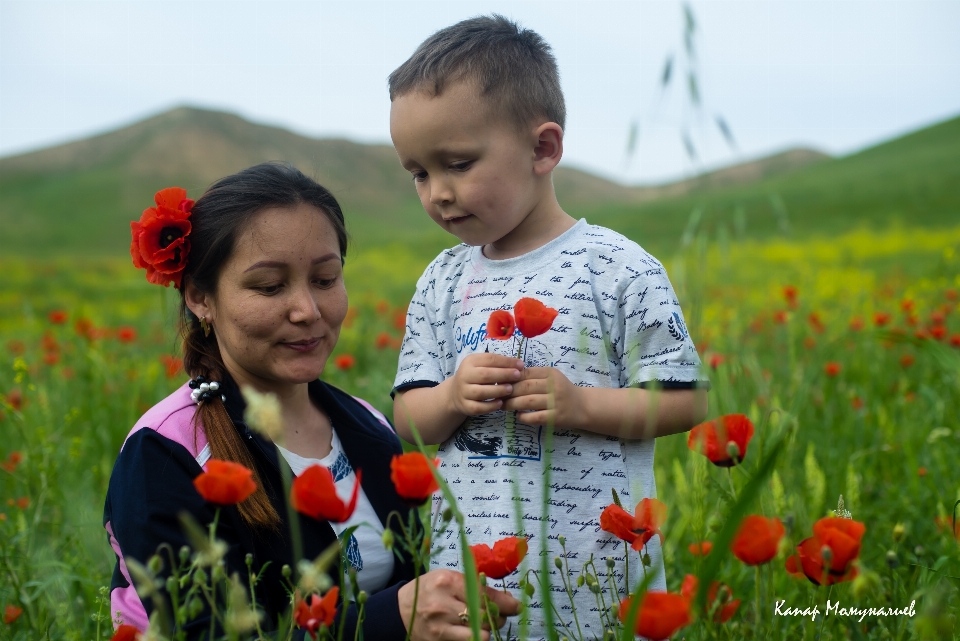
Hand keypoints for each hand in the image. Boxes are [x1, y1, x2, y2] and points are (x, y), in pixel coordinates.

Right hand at [397, 569, 521, 640]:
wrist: (399, 611)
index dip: (506, 602)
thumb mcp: (448, 578)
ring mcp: (441, 625)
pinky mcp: (439, 640)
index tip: (516, 607)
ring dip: (488, 629)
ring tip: (486, 624)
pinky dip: (477, 637)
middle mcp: (444, 603)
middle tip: (498, 615)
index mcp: (448, 581)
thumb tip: (505, 598)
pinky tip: (475, 632)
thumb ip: (473, 584)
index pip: (485, 594)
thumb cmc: (429, 590)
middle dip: (497, 616)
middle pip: (485, 614)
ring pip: (480, 632)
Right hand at [445, 353, 523, 416]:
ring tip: (510, 389)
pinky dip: (491, 406)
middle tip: (517, 376)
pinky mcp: (465, 406)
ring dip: (498, 390)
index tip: (521, 365)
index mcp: (470, 362)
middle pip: (485, 375)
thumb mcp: (482, 365)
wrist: (456, 392)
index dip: (506, 362)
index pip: (489, 359)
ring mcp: (463, 392)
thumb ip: (497, 363)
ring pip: (481, 392)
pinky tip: (501, 402)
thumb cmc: (475, 376)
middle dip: (503, 375)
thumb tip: (519, 365)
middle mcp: (464, 376)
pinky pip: (479, 407)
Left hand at [502, 367, 583, 427]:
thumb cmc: (562, 390)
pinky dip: (524, 417)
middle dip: (508, 392)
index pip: (525, 373)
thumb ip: (532, 376)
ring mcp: (556, 402)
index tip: (499, 383)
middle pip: (525, 387)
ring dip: (512, 404)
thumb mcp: (550, 378)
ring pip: (528, 401)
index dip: (510, 378)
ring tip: (504, 406)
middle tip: (498, 396)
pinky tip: (518, 416)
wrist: (583, 407)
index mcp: (550, 373)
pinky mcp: (556, 418)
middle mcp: (554, 386)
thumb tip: (506, 378)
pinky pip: (535, 417)